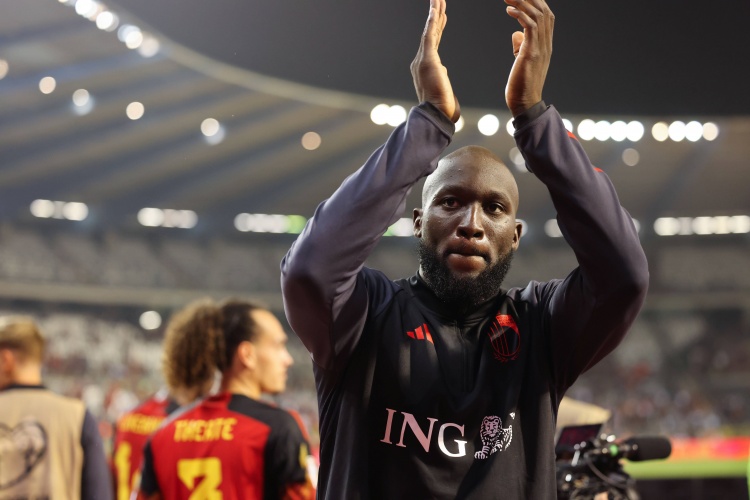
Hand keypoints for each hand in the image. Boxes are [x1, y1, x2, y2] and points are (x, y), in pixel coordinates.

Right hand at [411, 0, 459, 121]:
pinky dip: (432, 22)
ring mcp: (423, 60)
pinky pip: (430, 36)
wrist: (437, 116)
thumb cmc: (442, 109)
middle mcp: (421, 61)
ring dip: (434, 13)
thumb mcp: (443, 89)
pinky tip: (434, 9)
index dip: (437, 27)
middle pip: (430, 33)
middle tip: (439, 0)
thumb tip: (443, 68)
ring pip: (430, 31)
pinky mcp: (428, 60)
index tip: (442, 15)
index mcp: (426, 67)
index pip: (433, 42)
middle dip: (436, 15)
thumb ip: (441, 76)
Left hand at [504, 0, 553, 116]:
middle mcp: (546, 43)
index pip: (546, 15)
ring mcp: (541, 48)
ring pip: (538, 15)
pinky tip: (508, 10)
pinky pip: (530, 26)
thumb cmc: (521, 84)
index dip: (536, 1)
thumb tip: (516, 33)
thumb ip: (521, 45)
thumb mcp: (522, 59)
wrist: (525, 103)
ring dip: (522, 2)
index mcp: (545, 44)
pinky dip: (520, 15)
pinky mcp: (532, 53)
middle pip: (544, 11)